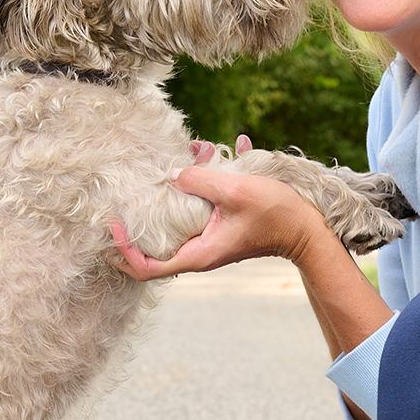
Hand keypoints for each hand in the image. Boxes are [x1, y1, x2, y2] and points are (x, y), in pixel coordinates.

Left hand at [109, 135, 322, 280]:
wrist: (306, 227)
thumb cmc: (274, 213)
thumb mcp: (235, 191)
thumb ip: (200, 180)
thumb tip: (173, 173)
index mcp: (197, 254)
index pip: (146, 268)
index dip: (123, 252)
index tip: (113, 227)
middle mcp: (199, 252)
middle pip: (155, 244)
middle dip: (144, 215)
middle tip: (133, 189)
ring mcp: (209, 240)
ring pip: (177, 219)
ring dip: (175, 188)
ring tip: (188, 152)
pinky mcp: (220, 226)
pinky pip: (197, 206)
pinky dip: (198, 182)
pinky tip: (210, 151)